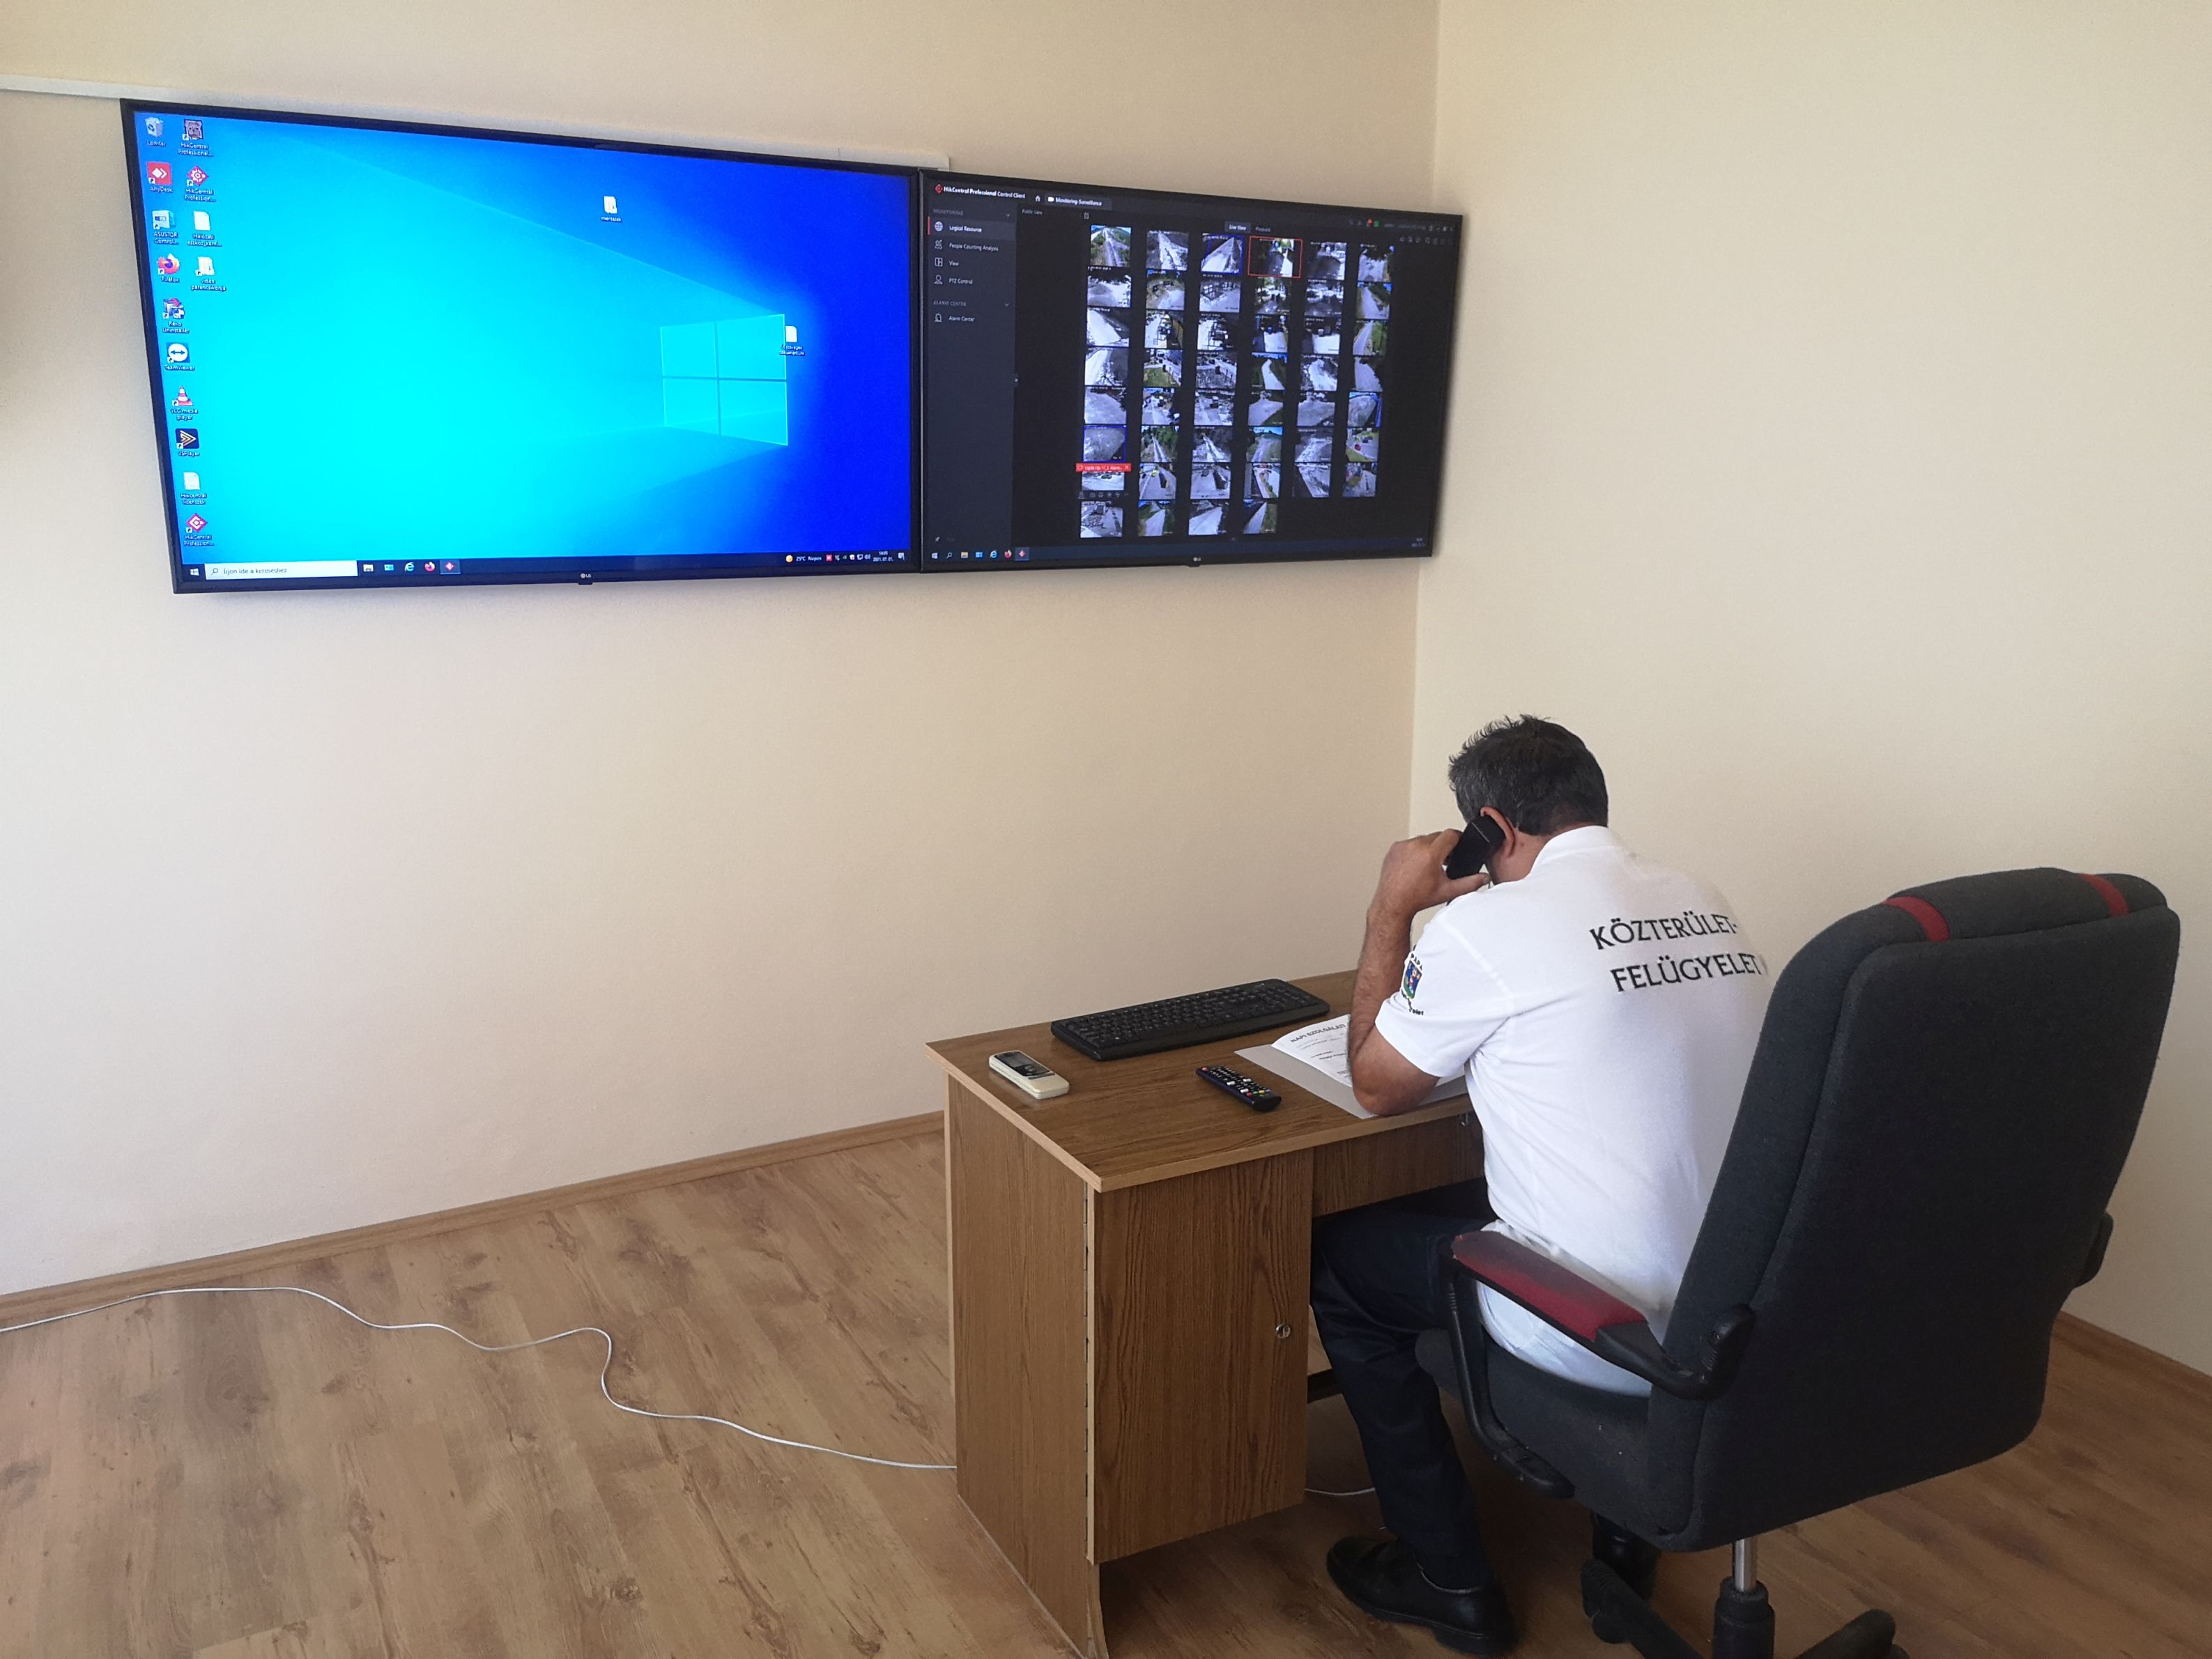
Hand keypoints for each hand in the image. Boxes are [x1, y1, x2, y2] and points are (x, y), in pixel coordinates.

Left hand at [1370, 829, 1490, 921]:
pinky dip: (1415, 850)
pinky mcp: (1394, 848)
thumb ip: (1469, 883)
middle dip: (1444, 846)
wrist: (1393, 903)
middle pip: (1437, 836)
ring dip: (1429, 847)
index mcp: (1430, 854)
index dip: (1458, 838)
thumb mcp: (1448, 891)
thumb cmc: (1416, 898)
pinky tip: (1416, 864)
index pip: (1451, 834)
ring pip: (1423, 839)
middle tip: (1445, 860)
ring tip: (1429, 864)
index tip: (1460, 844)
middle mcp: (1415, 846)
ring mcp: (1403, 846)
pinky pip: (1410, 843)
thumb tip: (1483, 878)